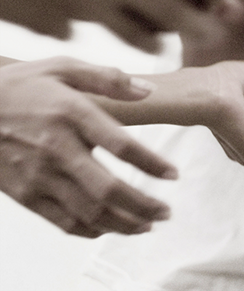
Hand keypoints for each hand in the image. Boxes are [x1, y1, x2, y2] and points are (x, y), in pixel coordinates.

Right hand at [0, 0, 243, 51]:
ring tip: (175, 24)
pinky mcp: (64, 26)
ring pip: (144, 36)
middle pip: (178, 8)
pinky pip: (101, 35)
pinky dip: (115, 29)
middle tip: (229, 19)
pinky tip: (116, 19)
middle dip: (208, 18)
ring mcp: (86, 7)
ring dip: (163, 30)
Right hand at [0, 57, 176, 237]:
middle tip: (167, 212)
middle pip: (108, 189)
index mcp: (71, 113)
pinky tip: (110, 228)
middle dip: (144, 205)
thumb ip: (108, 78)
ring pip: (88, 212)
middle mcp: (57, 148)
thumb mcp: (62, 67)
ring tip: (148, 224)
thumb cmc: (18, 85)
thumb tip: (148, 90)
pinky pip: (61, 221)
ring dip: (123, 224)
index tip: (173, 174)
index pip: (122, 145)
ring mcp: (38, 175)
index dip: (152, 163)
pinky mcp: (24, 194)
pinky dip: (90, 230)